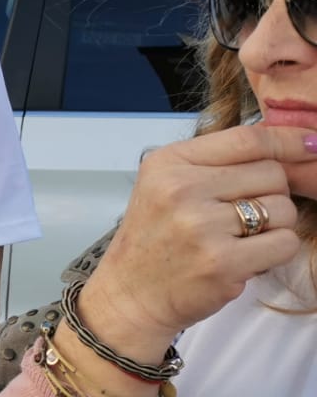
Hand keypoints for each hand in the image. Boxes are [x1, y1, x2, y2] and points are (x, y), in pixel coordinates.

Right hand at [77, 125, 316, 358]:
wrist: (131, 292)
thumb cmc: (156, 237)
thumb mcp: (168, 183)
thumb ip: (218, 162)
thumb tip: (291, 145)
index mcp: (169, 162)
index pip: (247, 138)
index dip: (288, 140)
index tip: (310, 145)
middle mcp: (181, 189)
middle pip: (272, 173)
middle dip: (272, 193)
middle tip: (245, 214)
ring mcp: (201, 226)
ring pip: (283, 209)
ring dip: (275, 225)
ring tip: (241, 237)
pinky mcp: (222, 262)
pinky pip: (284, 243)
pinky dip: (275, 251)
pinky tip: (247, 257)